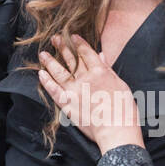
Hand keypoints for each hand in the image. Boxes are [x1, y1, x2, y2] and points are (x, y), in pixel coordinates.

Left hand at [37, 33, 144, 152]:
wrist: (116, 129)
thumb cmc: (123, 109)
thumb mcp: (121, 84)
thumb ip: (108, 69)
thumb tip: (101, 55)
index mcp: (100, 72)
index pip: (87, 53)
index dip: (79, 43)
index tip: (73, 36)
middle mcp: (85, 78)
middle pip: (71, 59)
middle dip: (62, 47)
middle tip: (54, 38)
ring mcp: (74, 91)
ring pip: (59, 72)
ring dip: (50, 62)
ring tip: (43, 54)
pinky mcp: (67, 104)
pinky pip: (53, 90)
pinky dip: (46, 81)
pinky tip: (41, 74)